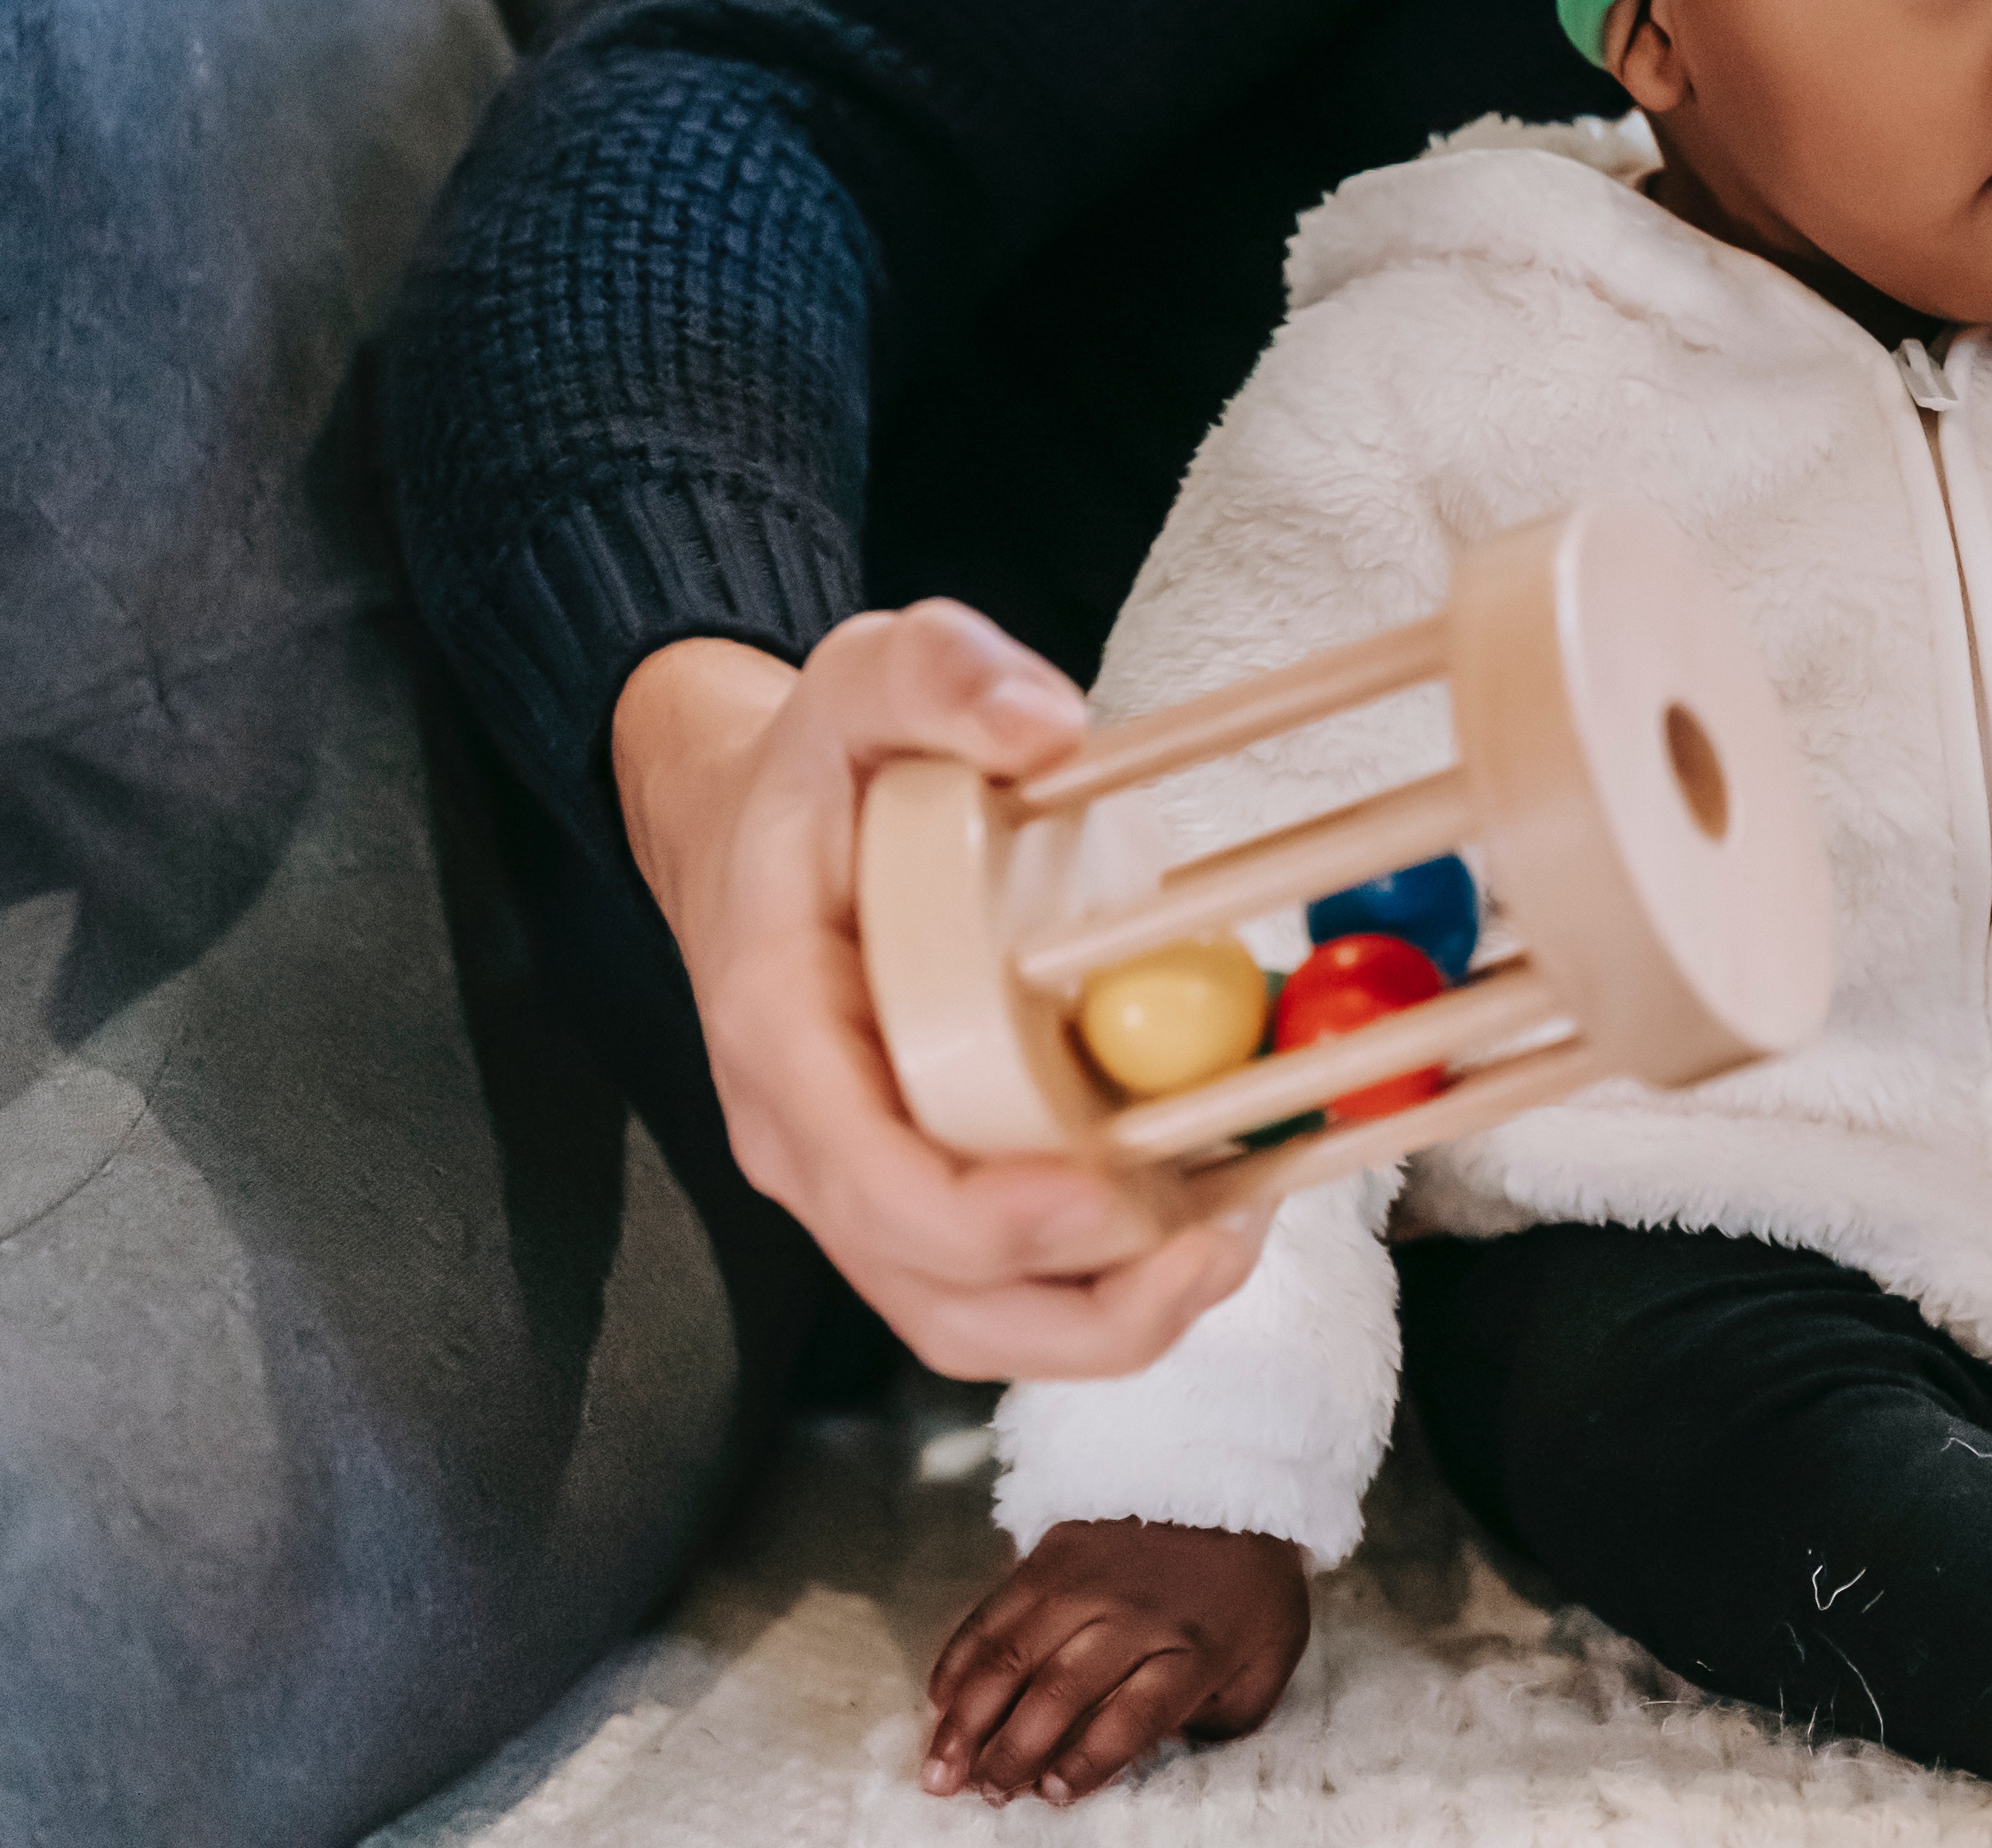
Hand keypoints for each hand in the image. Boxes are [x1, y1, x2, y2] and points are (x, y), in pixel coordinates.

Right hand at [614, 604, 1260, 1379]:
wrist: (762, 825)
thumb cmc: (821, 771)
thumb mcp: (865, 677)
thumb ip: (940, 674)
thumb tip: (1043, 724)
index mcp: (780, 1034)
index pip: (866, 1178)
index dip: (984, 1219)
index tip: (1103, 1192)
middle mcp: (811, 1140)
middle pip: (933, 1295)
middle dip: (1082, 1305)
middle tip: (1212, 1244)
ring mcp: (868, 1182)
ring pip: (978, 1318)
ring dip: (1112, 1318)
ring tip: (1229, 1243)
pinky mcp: (930, 1191)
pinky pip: (1012, 1282)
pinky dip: (1110, 1280)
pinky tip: (1205, 1214)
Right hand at [923, 1518, 1310, 1803]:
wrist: (1238, 1476)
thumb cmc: (1253, 1585)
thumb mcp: (1272, 1654)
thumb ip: (1228, 1715)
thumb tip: (1166, 1756)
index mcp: (1197, 1648)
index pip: (1132, 1719)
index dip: (1085, 1763)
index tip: (1050, 1795)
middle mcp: (1137, 1614)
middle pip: (1061, 1692)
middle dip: (1012, 1753)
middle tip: (985, 1794)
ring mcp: (1089, 1579)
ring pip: (1013, 1655)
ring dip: (967, 1719)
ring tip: (939, 1770)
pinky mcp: (1055, 1550)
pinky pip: (994, 1609)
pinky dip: (961, 1657)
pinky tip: (940, 1700)